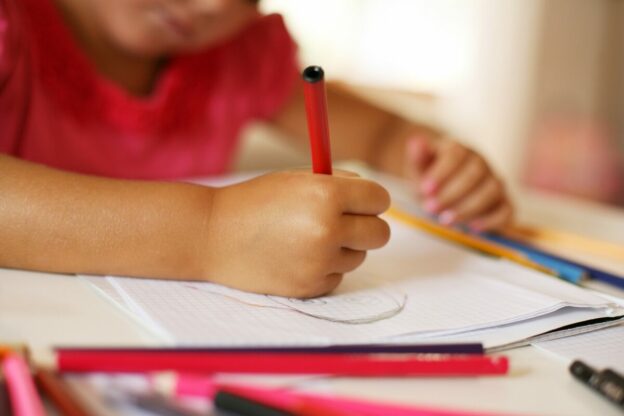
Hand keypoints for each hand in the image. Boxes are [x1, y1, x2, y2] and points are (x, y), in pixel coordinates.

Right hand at [201, 170, 390, 297]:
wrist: (212, 235)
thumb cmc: (255, 201)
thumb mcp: (297, 180)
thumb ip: (338, 185)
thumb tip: (374, 198)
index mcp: (326, 194)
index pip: (380, 199)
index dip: (372, 200)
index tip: (363, 203)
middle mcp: (327, 229)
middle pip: (380, 233)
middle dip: (367, 226)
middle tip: (346, 223)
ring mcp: (319, 262)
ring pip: (358, 256)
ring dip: (343, 248)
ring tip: (307, 239)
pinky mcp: (310, 287)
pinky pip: (337, 277)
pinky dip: (324, 268)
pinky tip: (296, 257)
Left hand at [406, 136, 512, 230]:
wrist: (441, 191)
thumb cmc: (429, 178)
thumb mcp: (418, 168)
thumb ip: (417, 157)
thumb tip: (415, 141)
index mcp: (460, 150)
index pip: (457, 154)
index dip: (442, 172)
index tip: (425, 189)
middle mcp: (482, 163)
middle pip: (475, 172)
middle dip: (452, 193)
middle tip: (430, 208)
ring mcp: (494, 182)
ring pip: (492, 190)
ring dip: (469, 207)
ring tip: (445, 220)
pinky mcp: (503, 204)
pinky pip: (506, 210)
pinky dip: (492, 220)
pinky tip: (472, 228)